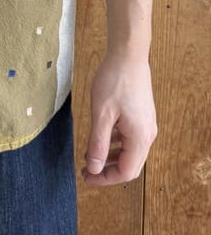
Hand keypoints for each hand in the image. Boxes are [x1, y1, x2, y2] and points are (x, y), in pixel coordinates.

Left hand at [82, 50, 157, 185]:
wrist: (128, 55)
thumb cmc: (115, 82)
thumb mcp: (101, 115)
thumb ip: (97, 144)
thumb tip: (94, 168)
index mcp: (140, 138)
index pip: (126, 172)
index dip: (105, 178)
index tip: (87, 176)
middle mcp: (147, 134)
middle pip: (129, 164)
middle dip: (107, 170)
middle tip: (86, 169)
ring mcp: (146, 124)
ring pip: (129, 151)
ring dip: (110, 156)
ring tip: (89, 154)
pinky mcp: (142, 116)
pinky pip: (129, 137)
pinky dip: (114, 142)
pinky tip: (100, 137)